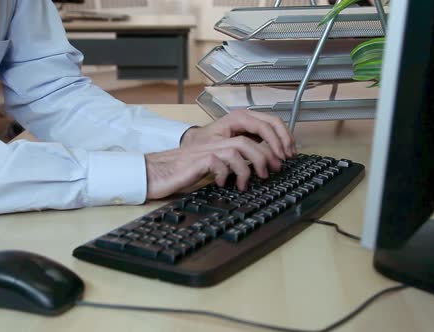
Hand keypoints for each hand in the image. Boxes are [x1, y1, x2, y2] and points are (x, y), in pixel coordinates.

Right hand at [145, 136, 282, 198]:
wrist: (155, 173)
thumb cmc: (180, 172)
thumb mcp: (210, 168)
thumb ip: (227, 165)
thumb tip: (250, 173)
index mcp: (219, 143)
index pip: (249, 135)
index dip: (267, 146)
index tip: (278, 162)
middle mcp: (215, 143)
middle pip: (249, 139)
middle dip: (266, 155)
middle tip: (273, 171)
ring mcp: (208, 150)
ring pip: (239, 147)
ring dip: (250, 166)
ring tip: (250, 181)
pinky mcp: (199, 160)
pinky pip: (220, 162)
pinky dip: (226, 175)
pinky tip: (223, 184)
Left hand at [180, 109, 296, 159]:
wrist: (195, 142)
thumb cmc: (202, 143)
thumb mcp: (214, 146)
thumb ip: (232, 149)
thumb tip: (250, 157)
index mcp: (238, 117)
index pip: (264, 126)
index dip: (274, 141)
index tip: (279, 155)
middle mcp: (246, 116)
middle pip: (274, 122)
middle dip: (284, 139)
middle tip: (288, 156)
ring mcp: (250, 121)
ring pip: (275, 125)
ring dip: (284, 140)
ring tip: (289, 155)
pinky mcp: (252, 129)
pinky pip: (271, 131)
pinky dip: (279, 140)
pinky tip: (283, 152)